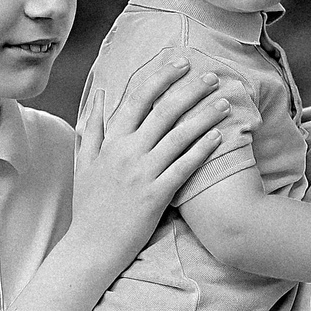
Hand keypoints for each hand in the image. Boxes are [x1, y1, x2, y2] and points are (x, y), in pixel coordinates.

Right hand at [70, 56, 231, 262]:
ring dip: (205, 116)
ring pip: (179, 136)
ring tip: (225, 103)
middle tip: (213, 76)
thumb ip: (92, 128)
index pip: (137, 99)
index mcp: (110, 142)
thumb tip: (99, 96)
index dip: (161, 77)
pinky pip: (184, 167)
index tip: (181, 62)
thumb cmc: (88, 206)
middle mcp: (127, 153)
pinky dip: (202, 149)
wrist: (90, 248)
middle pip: (164, 111)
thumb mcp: (84, 163)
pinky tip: (220, 137)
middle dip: (190, 90)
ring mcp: (142, 174)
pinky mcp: (156, 196)